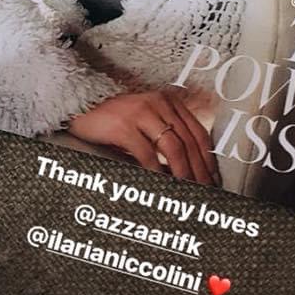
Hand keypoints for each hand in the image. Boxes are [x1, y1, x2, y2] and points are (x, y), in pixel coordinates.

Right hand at [68, 89, 219, 185]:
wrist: (81, 106)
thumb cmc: (115, 119)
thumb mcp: (145, 122)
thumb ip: (165, 136)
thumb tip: (187, 168)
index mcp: (169, 102)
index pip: (198, 133)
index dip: (209, 159)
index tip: (213, 179)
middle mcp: (159, 104)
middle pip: (189, 142)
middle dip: (200, 171)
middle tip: (204, 192)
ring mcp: (142, 113)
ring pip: (173, 148)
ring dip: (183, 174)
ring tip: (188, 192)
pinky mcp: (124, 125)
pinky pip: (147, 153)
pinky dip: (157, 172)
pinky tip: (161, 185)